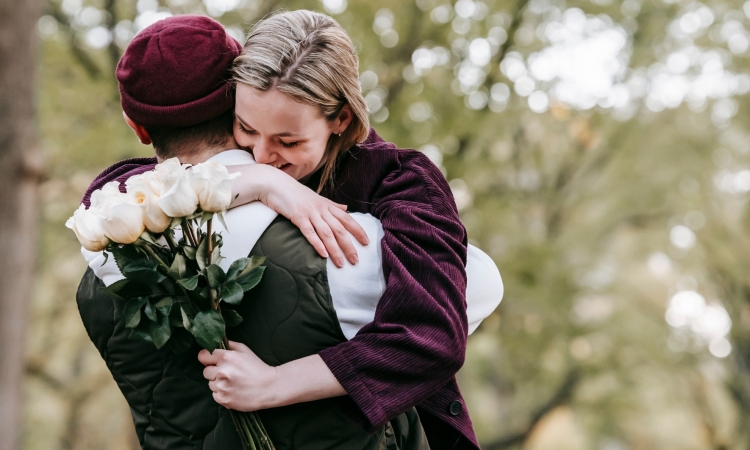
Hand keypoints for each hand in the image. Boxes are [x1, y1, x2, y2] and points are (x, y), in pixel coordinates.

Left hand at [199, 341, 277, 411]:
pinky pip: (215, 395)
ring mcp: (221, 386)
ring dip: (218, 383)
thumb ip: (230, 345)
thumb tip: (217, 343)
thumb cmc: (257, 368)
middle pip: (205, 371)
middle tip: (227, 373)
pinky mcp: (223, 399)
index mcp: (226, 357)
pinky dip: (222, 393)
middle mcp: (221, 371)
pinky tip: (233, 391)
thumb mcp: (245, 350)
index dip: (207, 358)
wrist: (269, 387)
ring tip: (232, 383)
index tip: (210, 360)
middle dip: (214, 371)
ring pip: (210, 384)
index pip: (204, 355)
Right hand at [228, 164, 368, 267]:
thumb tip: (346, 208)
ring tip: (341, 263)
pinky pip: (310, 232)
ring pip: (327, 233)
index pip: (347, 219)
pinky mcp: (297, 217)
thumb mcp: (316, 197)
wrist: (274, 183)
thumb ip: (332, 205)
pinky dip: (317, 244)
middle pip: (340, 229)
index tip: (367, 242)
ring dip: (335, 249)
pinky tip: (323, 254)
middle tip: (356, 260)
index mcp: (327, 205)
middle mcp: (321, 209)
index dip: (358, 230)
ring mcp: (310, 212)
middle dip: (349, 246)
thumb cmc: (294, 192)